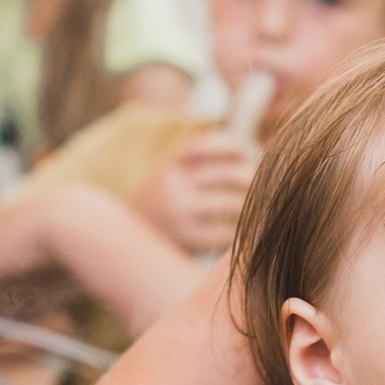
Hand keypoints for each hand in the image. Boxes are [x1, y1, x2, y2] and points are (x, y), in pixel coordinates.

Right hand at [132, 134, 255, 252]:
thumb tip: (243, 152)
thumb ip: (196, 163)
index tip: (243, 152)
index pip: (203, 146)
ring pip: (227, 203)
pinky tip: (243, 231)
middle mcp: (174, 185)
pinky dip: (237, 231)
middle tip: (259, 183)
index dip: (228, 146)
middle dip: (247, 177)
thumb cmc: (159, 204)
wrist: (124, 239)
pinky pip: (222, 232)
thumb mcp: (167, 176)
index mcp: (170, 165)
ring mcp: (179, 212)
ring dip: (248, 204)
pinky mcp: (185, 238)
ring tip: (257, 207)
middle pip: (224, 174)